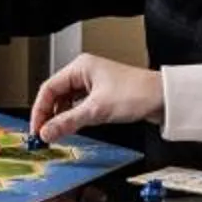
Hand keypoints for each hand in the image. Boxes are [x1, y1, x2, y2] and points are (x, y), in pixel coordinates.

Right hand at [30, 53, 164, 143]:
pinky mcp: (103, 95)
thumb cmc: (137, 94)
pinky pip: (80, 106)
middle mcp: (85, 72)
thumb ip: (68, 122)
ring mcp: (94, 84)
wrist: (165, 99)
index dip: (39, 110)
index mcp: (80, 67)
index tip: (36, 129)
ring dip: (61, 117)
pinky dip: (74, 117)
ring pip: (68, 101)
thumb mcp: (97, 110)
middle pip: (56, 94)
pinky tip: (73, 127)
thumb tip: (47, 132)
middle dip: (48, 115)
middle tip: (44, 134)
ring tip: (57, 133)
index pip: (48, 88)